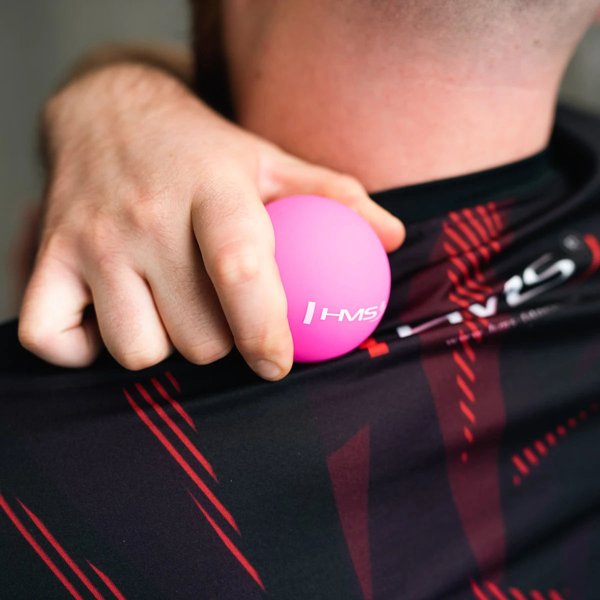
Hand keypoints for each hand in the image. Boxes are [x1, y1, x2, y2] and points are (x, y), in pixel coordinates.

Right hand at [19, 63, 404, 379]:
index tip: (278, 363)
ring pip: (136, 348)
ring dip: (163, 346)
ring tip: (171, 310)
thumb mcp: (271, 159)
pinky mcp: (44, 259)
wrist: (110, 110)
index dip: (264, 330)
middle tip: (222, 316)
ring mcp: (88, 240)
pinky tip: (111, 319)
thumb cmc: (203, 150)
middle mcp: (143, 216)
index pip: (240, 269)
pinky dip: (83, 349)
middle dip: (220, 343)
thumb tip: (392, 238)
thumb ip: (335, 196)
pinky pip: (52, 339)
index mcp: (211, 189)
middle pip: (196, 335)